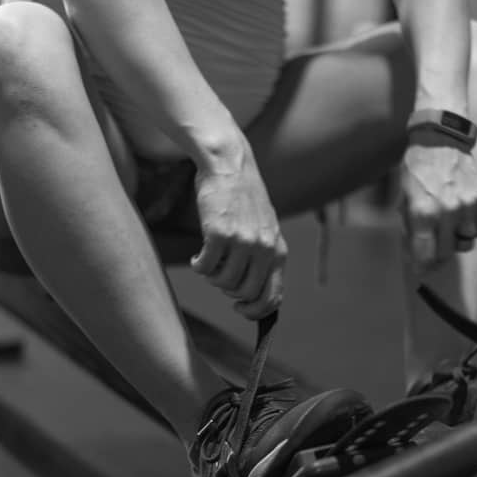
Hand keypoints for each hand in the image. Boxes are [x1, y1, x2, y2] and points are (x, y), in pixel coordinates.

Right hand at [191, 132, 286, 319]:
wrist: (229, 164)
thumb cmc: (243, 199)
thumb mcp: (264, 228)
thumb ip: (263, 257)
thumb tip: (251, 295)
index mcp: (278, 250)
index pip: (273, 297)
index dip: (255, 311)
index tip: (240, 309)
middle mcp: (264, 248)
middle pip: (244, 293)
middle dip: (228, 290)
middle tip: (219, 275)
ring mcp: (242, 241)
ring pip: (222, 282)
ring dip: (211, 277)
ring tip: (209, 261)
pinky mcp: (219, 234)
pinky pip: (205, 267)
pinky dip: (198, 266)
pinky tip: (197, 256)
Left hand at [400, 136, 476, 270]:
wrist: (440, 139)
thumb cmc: (416, 169)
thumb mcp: (404, 197)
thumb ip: (409, 226)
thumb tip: (413, 252)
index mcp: (422, 212)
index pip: (424, 255)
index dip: (421, 266)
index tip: (420, 268)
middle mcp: (446, 211)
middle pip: (445, 253)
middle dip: (436, 255)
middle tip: (431, 249)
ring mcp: (466, 205)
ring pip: (465, 243)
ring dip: (455, 241)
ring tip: (446, 230)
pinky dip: (470, 229)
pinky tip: (460, 220)